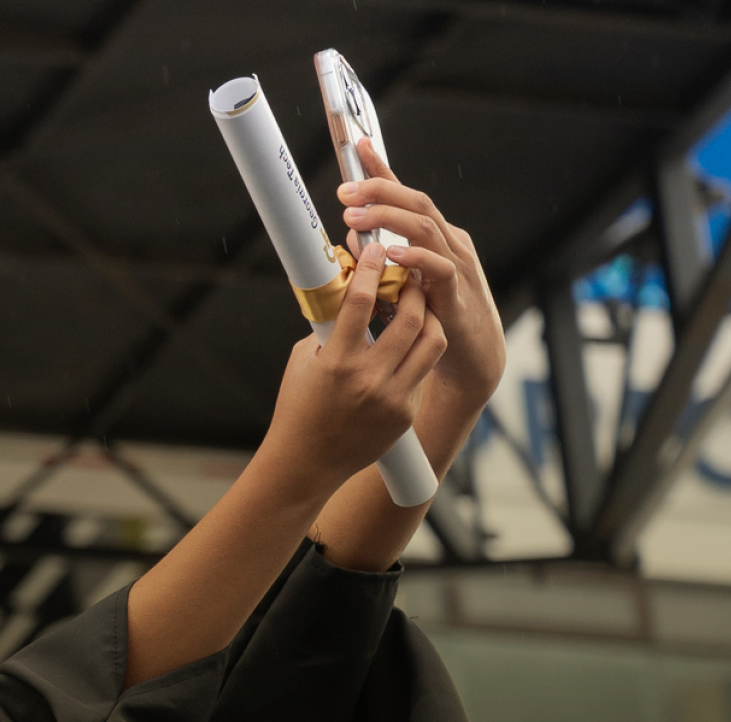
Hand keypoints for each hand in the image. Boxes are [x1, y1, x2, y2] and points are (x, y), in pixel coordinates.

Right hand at [263, 241, 448, 490]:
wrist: (306, 463)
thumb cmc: (298, 408)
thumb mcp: (304, 362)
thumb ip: (329, 329)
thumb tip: (346, 294)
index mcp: (336, 363)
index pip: (359, 304)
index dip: (369, 270)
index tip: (375, 250)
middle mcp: (369, 379)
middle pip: (412, 318)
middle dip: (413, 289)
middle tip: (407, 274)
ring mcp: (393, 398)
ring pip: (432, 342)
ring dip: (428, 316)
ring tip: (418, 304)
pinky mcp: (406, 412)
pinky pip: (423, 370)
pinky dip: (419, 349)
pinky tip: (410, 340)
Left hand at [338, 138, 505, 412]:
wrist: (470, 354)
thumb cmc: (433, 312)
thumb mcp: (400, 278)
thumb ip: (378, 254)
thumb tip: (350, 233)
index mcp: (434, 234)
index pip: (406, 195)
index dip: (384, 170)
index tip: (359, 147)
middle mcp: (448, 242)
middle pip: (416, 203)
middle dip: (379, 191)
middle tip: (344, 191)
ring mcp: (456, 264)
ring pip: (426, 227)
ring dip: (388, 219)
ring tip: (354, 217)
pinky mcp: (457, 294)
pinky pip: (440, 268)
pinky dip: (415, 258)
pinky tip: (391, 254)